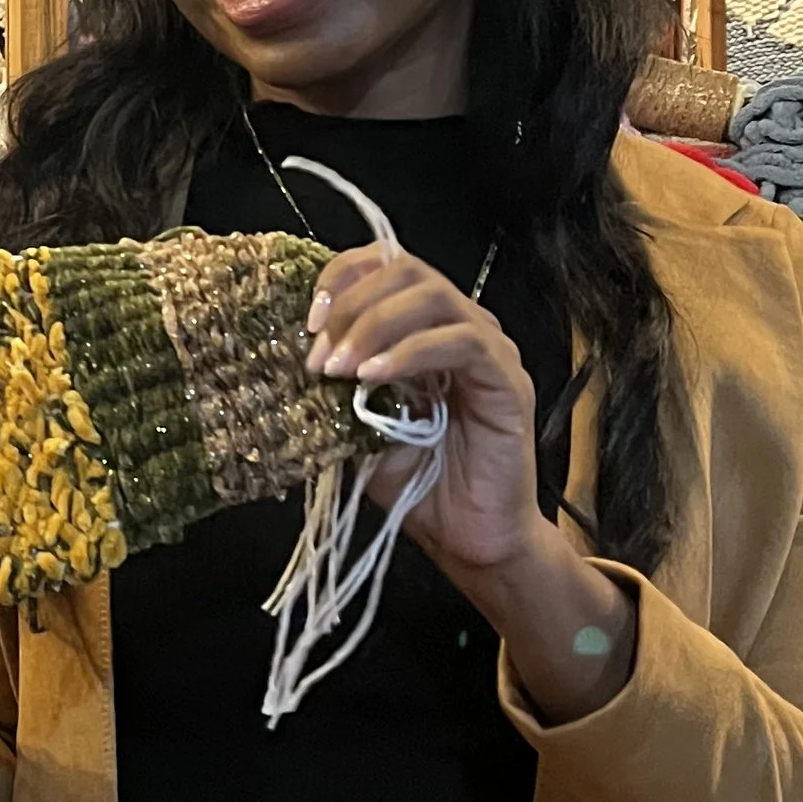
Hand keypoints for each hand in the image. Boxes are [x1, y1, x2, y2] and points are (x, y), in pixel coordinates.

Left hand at [305, 243, 635, 724]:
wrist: (466, 537)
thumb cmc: (416, 480)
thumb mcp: (356, 426)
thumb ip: (337, 387)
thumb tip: (295, 358)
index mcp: (422, 326)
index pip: (383, 265)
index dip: (341, 278)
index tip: (307, 321)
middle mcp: (459, 324)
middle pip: (405, 269)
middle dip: (351, 305)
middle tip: (318, 354)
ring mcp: (488, 348)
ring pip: (433, 296)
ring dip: (374, 325)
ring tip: (340, 368)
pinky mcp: (507, 378)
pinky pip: (461, 343)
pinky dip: (409, 353)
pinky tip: (374, 378)